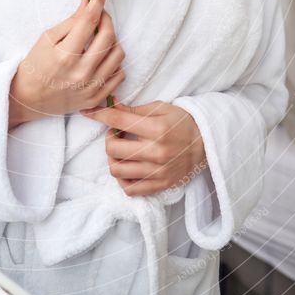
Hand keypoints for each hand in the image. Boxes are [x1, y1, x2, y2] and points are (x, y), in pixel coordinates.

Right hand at [8, 0, 125, 124]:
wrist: (29, 99)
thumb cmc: (36, 66)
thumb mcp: (47, 39)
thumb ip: (70, 21)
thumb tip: (88, 2)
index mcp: (65, 55)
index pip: (89, 21)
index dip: (97, 3)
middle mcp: (81, 72)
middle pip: (109, 37)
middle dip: (107, 19)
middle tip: (100, 14)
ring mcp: (91, 87)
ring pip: (118, 55)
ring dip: (113, 40)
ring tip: (101, 38)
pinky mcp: (97, 98)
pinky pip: (119, 75)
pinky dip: (114, 62)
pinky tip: (103, 57)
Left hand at [79, 97, 206, 195]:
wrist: (206, 144)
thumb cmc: (181, 122)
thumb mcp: (160, 108)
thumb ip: (133, 110)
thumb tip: (109, 104)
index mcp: (157, 129)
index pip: (118, 121)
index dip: (98, 115)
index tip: (88, 111)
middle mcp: (157, 152)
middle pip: (113, 149)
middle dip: (109, 138)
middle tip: (116, 133)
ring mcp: (158, 171)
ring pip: (117, 171)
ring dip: (113, 159)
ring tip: (121, 151)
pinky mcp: (160, 185)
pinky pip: (130, 189)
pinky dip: (123, 179)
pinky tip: (127, 167)